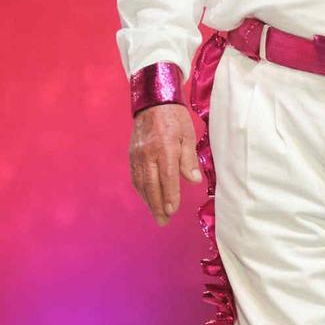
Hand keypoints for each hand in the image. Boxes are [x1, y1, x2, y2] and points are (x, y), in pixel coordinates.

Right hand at [129, 103, 201, 224]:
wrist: (152, 103)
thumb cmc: (175, 118)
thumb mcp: (189, 135)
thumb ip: (189, 159)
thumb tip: (193, 180)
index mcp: (165, 147)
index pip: (167, 176)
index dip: (170, 195)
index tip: (173, 210)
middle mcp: (148, 153)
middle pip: (151, 184)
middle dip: (157, 205)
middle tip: (163, 221)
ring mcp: (137, 155)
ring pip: (140, 183)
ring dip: (148, 201)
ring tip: (157, 215)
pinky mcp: (131, 155)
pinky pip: (135, 176)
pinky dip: (141, 190)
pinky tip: (148, 199)